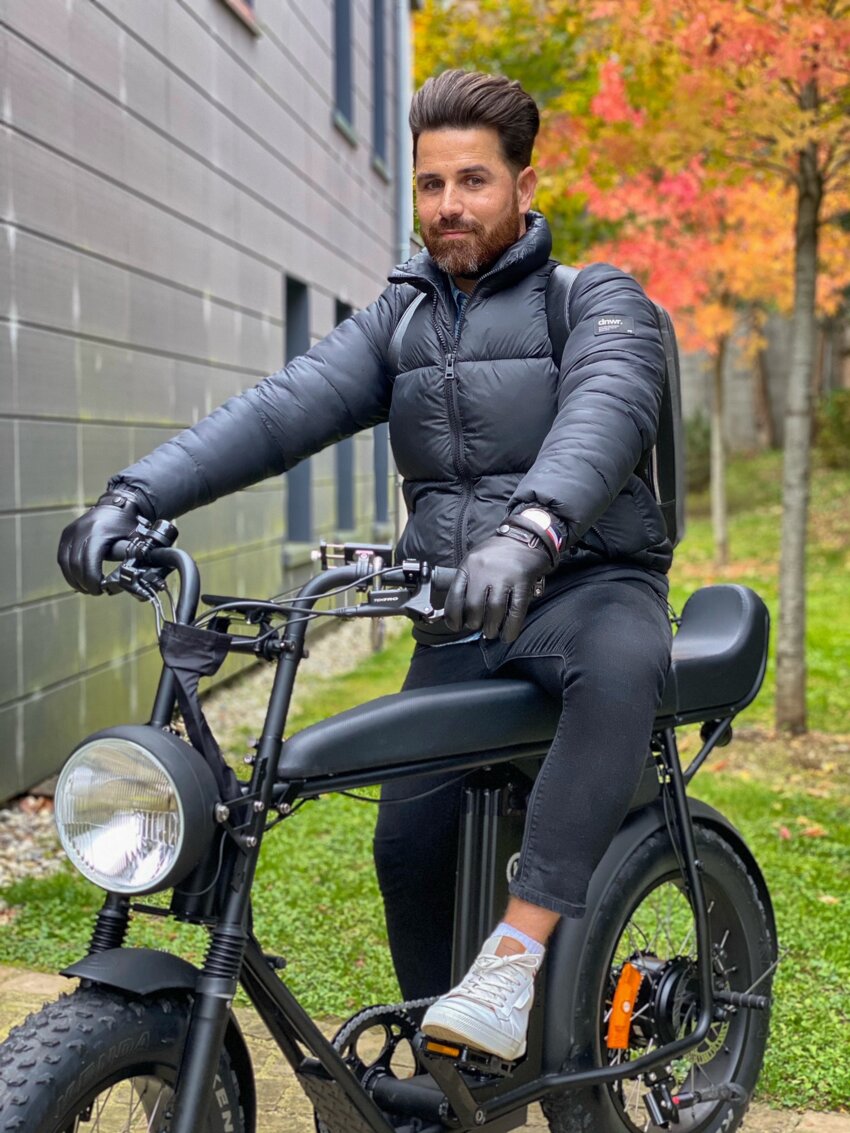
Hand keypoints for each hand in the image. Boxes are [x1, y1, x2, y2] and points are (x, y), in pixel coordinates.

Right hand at [57, 489, 146, 595]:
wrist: (118, 504)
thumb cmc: (128, 524)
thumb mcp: (133, 540)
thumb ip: (129, 558)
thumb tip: (128, 579)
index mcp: (98, 532)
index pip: (88, 563)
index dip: (92, 581)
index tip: (100, 590)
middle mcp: (81, 530)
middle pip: (75, 565)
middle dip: (84, 582)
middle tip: (94, 591)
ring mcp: (71, 531)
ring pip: (65, 563)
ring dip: (74, 579)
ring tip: (86, 588)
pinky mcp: (67, 533)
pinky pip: (62, 557)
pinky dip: (68, 570)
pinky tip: (77, 579)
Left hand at [444, 524, 557, 642]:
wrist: (525, 538)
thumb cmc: (497, 554)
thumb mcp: (474, 561)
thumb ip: (466, 583)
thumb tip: (457, 614)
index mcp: (469, 565)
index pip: (455, 596)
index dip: (453, 617)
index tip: (456, 626)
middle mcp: (484, 570)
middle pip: (474, 607)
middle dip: (474, 624)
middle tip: (477, 627)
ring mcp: (504, 576)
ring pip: (494, 611)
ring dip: (491, 628)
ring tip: (491, 632)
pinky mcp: (522, 582)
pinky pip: (516, 611)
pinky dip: (511, 628)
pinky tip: (507, 635)